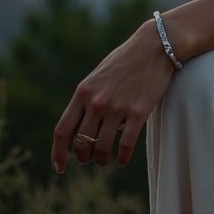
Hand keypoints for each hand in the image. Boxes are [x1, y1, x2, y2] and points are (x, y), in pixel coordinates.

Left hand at [51, 21, 175, 172]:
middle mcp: (97, 102)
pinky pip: (125, 144)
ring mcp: (117, 108)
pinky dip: (122, 157)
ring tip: (105, 161)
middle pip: (81, 143)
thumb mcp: (99, 75)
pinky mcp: (138, 112)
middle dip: (83, 157)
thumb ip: (88, 98)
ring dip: (101, 159)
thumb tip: (82, 126)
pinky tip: (122, 160)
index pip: (63, 130)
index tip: (60, 167)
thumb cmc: (127, 60)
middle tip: (89, 159)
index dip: (58, 153)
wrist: (156, 45)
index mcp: (83, 92)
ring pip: (102, 148)